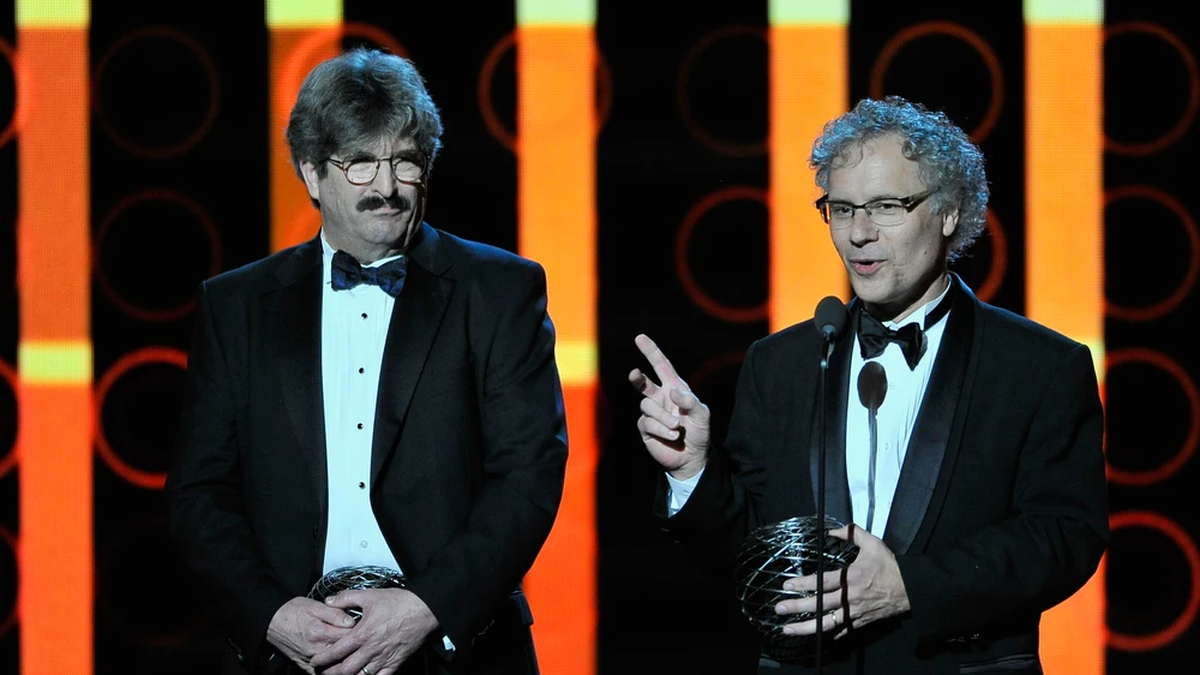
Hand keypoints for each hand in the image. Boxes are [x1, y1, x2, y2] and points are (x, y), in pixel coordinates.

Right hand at [266, 597, 355, 673]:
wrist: (272, 621)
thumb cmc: (293, 611)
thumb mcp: (314, 606)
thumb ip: (334, 613)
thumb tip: (352, 621)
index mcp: (319, 633)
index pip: (348, 636)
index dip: (360, 632)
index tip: (366, 627)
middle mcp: (315, 650)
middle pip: (344, 654)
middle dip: (355, 649)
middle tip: (364, 643)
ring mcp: (310, 661)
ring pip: (335, 667)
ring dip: (346, 662)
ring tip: (356, 655)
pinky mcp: (305, 667)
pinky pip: (323, 674)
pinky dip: (333, 670)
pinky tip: (342, 664)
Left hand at [309, 588, 438, 674]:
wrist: (423, 609)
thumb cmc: (398, 602)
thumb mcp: (369, 596)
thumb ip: (346, 598)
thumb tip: (329, 601)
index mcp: (362, 634)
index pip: (336, 651)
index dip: (322, 658)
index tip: (315, 660)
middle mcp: (371, 649)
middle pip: (345, 670)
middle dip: (331, 673)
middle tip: (322, 672)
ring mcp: (383, 658)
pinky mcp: (395, 663)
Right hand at [628, 333, 710, 478]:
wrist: (692, 457)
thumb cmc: (699, 432)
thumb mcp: (702, 415)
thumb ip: (690, 401)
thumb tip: (673, 392)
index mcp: (674, 388)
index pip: (661, 366)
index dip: (651, 352)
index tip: (639, 338)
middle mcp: (660, 398)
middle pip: (642, 383)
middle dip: (637, 378)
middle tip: (635, 374)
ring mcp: (651, 413)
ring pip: (647, 406)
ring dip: (664, 417)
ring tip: (678, 428)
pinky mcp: (646, 428)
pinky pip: (647, 423)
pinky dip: (662, 429)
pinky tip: (673, 436)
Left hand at [774, 525, 910, 637]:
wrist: (910, 589)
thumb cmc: (890, 566)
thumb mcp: (873, 544)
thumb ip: (852, 534)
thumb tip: (833, 530)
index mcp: (851, 578)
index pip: (822, 582)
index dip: (803, 584)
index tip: (787, 586)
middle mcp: (850, 598)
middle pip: (819, 605)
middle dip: (797, 607)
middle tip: (779, 608)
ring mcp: (855, 613)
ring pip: (827, 623)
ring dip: (806, 627)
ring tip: (787, 629)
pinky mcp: (861, 622)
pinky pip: (842, 631)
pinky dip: (828, 634)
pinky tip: (814, 636)